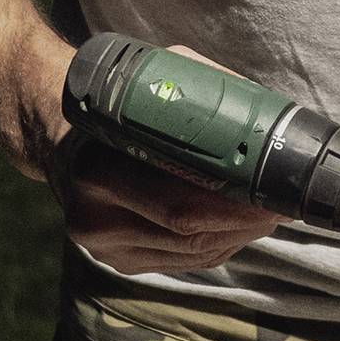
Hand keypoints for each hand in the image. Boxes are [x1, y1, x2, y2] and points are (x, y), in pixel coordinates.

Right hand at [17, 37, 285, 277]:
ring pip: (191, 254)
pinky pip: (183, 262)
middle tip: (280, 206)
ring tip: (267, 215)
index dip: (234, 206)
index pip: (180, 205)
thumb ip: (203, 88)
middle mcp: (93, 217)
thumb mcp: (152, 77)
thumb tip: (265, 109)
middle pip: (190, 234)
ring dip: (238, 237)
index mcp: (96, 170)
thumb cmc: (117, 101)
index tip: (271, 194)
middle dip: (245, 223)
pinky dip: (217, 247)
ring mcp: (103, 247)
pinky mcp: (118, 262)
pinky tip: (237, 229)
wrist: (59, 136)